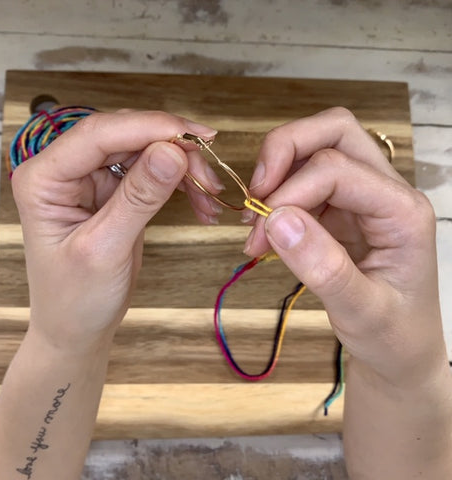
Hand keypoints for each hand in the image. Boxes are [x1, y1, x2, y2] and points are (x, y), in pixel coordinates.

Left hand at [11, 110, 216, 351]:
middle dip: (172, 148)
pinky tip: (200, 201)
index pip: (98, 134)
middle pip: (125, 136)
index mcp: (44, 178)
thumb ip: (138, 198)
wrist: (78, 328)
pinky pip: (151, 173)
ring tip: (211, 196)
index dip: (150, 128)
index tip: (195, 136)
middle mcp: (66, 170)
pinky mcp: (114, 193)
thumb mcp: (106, 249)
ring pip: (144, 151)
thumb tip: (173, 152)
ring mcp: (91, 180)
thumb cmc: (76, 298)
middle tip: (211, 171)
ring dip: (182, 168)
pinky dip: (179, 184)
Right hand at [244, 107, 446, 385]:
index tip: (259, 231)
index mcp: (401, 212)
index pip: (337, 170)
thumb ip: (323, 267)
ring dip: (278, 173)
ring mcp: (363, 197)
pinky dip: (279, 194)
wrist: (399, 353)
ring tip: (255, 221)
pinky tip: (266, 229)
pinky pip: (306, 180)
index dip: (290, 191)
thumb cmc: (391, 336)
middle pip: (335, 131)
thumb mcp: (361, 312)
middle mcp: (386, 192)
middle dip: (285, 150)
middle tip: (254, 193)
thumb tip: (276, 220)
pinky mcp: (343, 209)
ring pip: (318, 148)